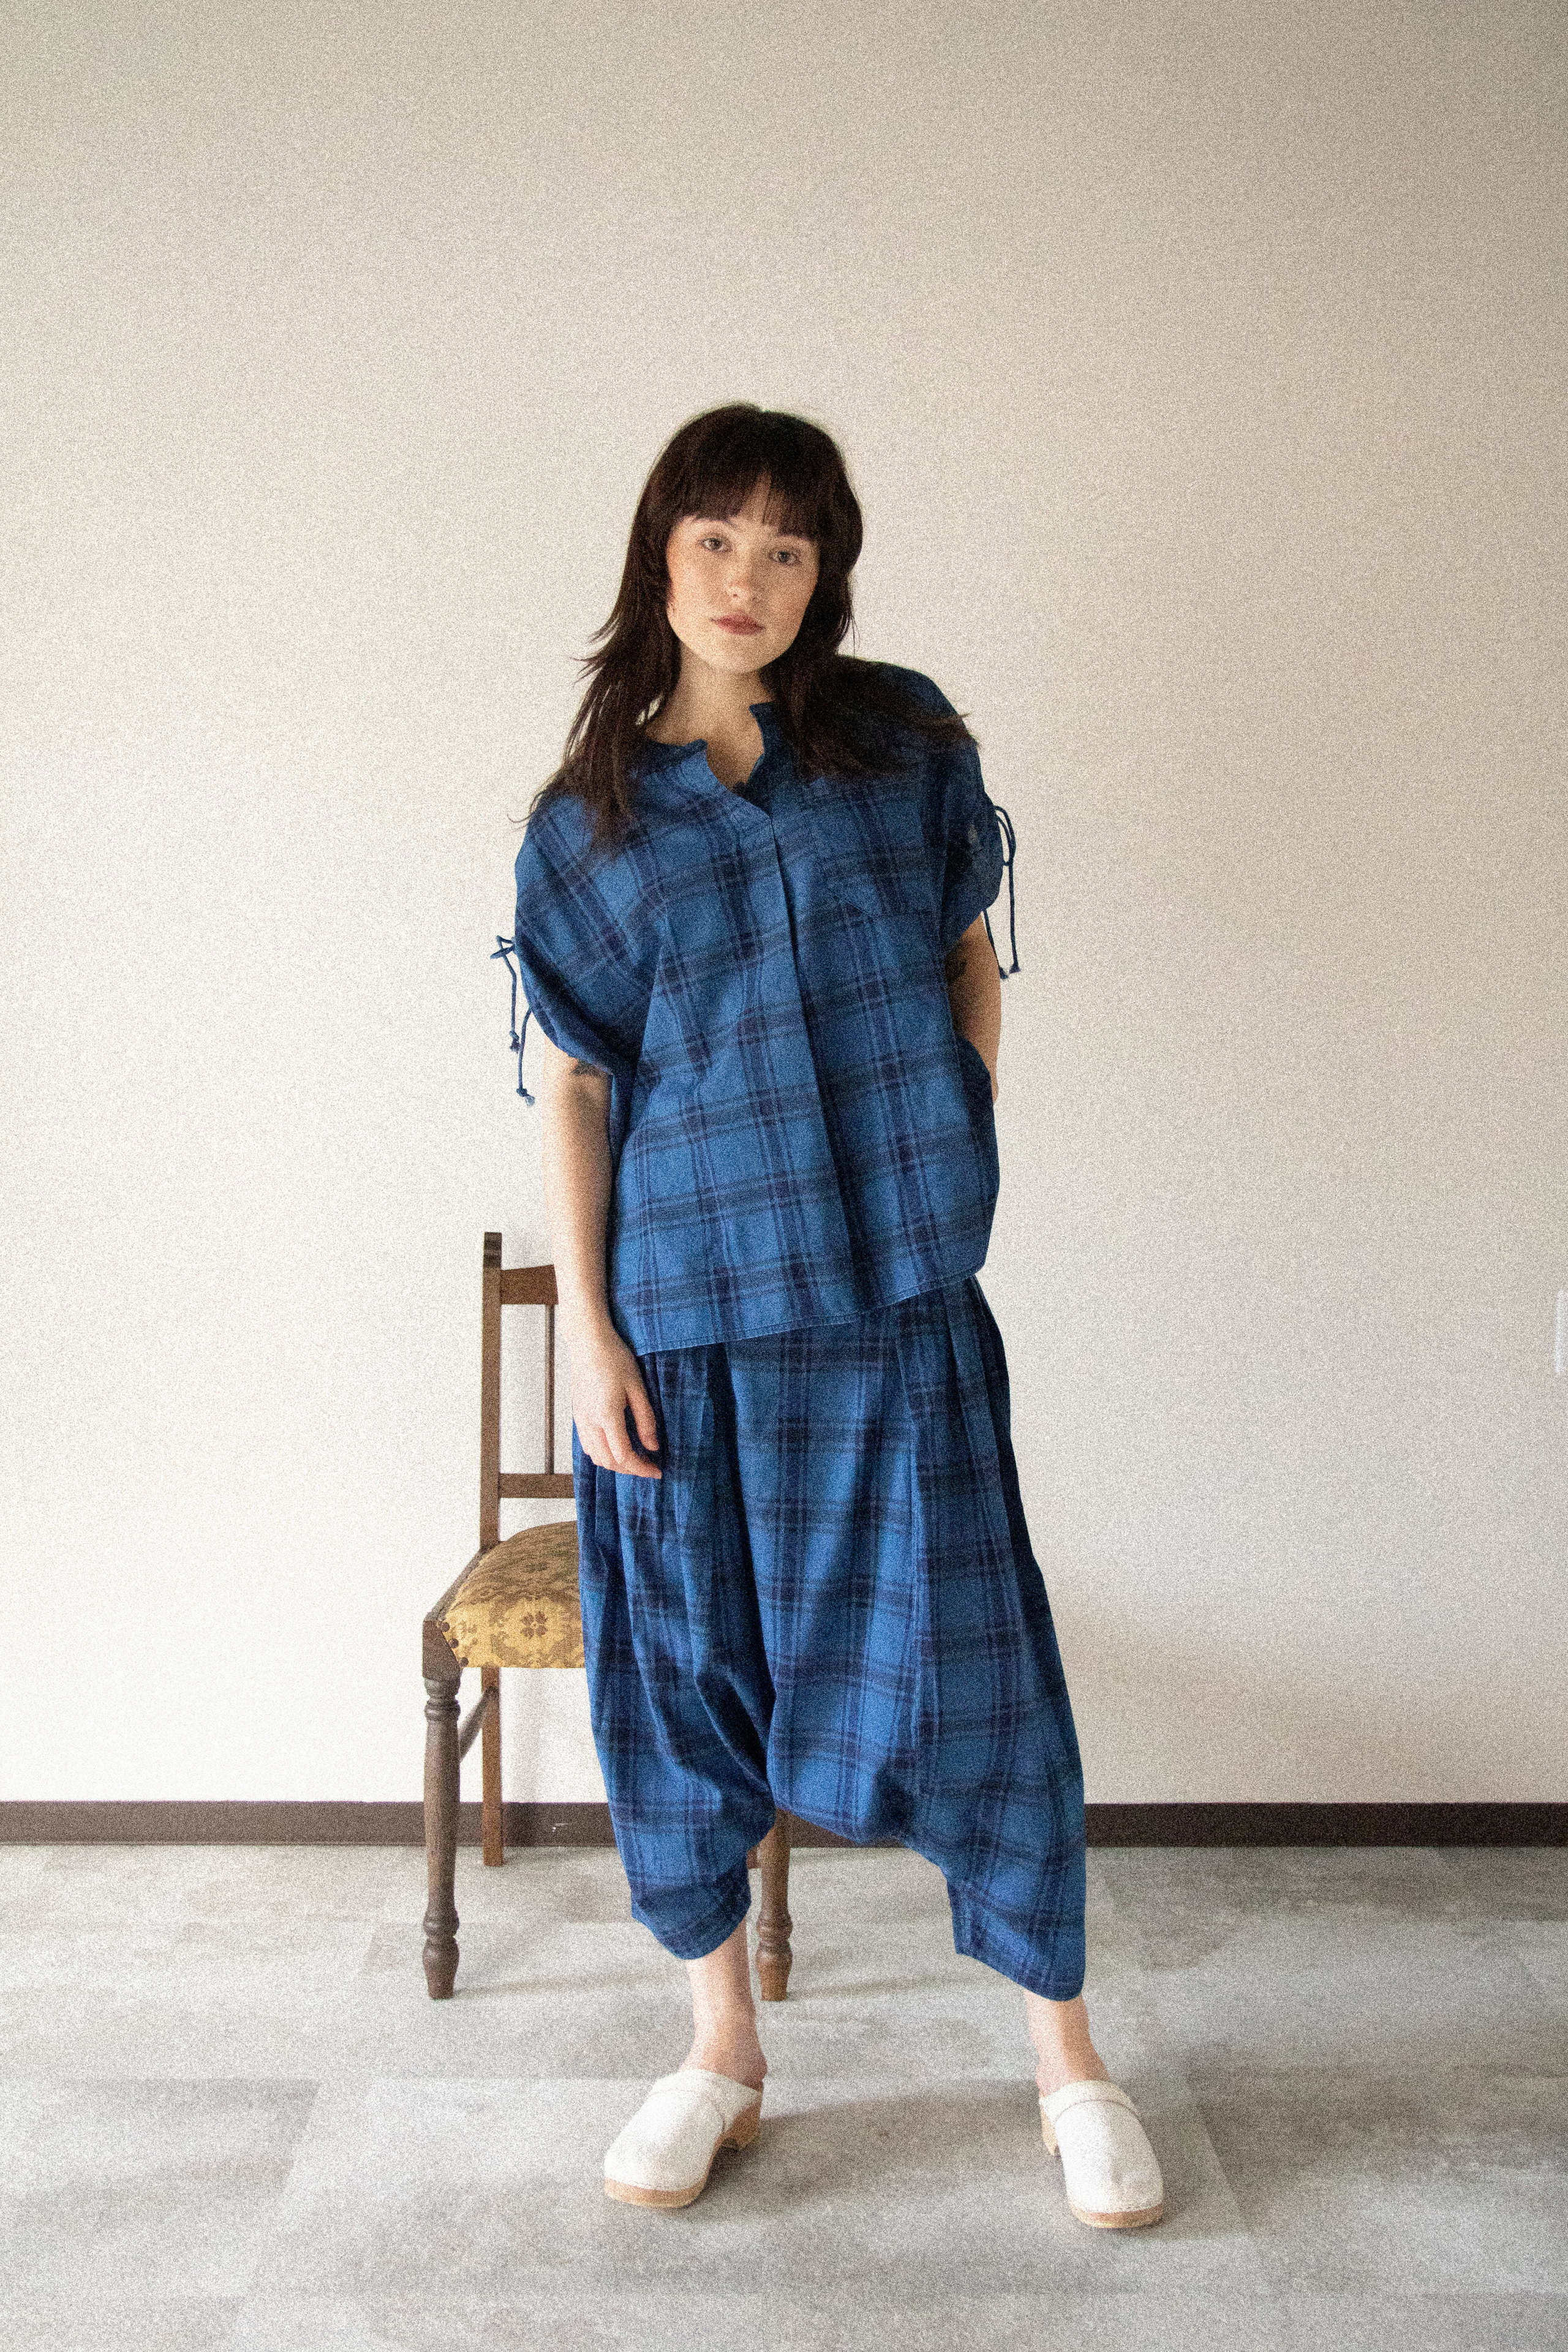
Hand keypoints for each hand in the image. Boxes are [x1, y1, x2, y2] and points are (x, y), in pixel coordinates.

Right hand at [567, 1324, 662, 1478]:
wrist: (587, 1343)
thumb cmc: (615, 1359)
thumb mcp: (637, 1387)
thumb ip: (645, 1420)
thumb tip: (653, 1447)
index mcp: (606, 1415)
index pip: (623, 1455)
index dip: (641, 1468)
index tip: (657, 1471)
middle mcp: (589, 1422)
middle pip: (608, 1461)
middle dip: (630, 1470)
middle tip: (649, 1466)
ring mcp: (580, 1420)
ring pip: (595, 1456)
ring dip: (615, 1464)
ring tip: (635, 1458)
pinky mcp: (577, 1415)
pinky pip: (588, 1445)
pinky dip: (602, 1454)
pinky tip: (616, 1447)